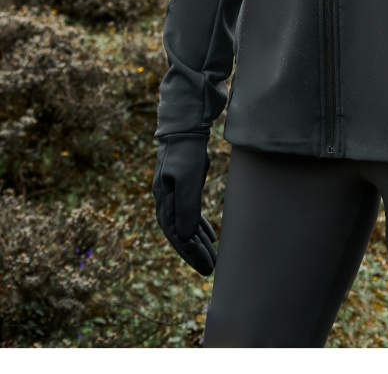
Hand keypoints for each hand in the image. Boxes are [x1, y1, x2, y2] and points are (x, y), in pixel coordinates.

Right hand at [152, 130, 216, 275]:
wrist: (186, 126)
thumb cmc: (187, 152)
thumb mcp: (188, 180)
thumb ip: (186, 208)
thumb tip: (184, 237)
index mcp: (163, 201)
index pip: (176, 234)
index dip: (190, 252)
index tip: (204, 267)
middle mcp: (165, 200)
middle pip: (180, 233)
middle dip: (195, 253)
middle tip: (211, 270)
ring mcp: (173, 193)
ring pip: (185, 224)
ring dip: (198, 242)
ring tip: (213, 258)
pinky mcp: (184, 186)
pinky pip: (190, 213)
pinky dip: (199, 226)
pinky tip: (210, 237)